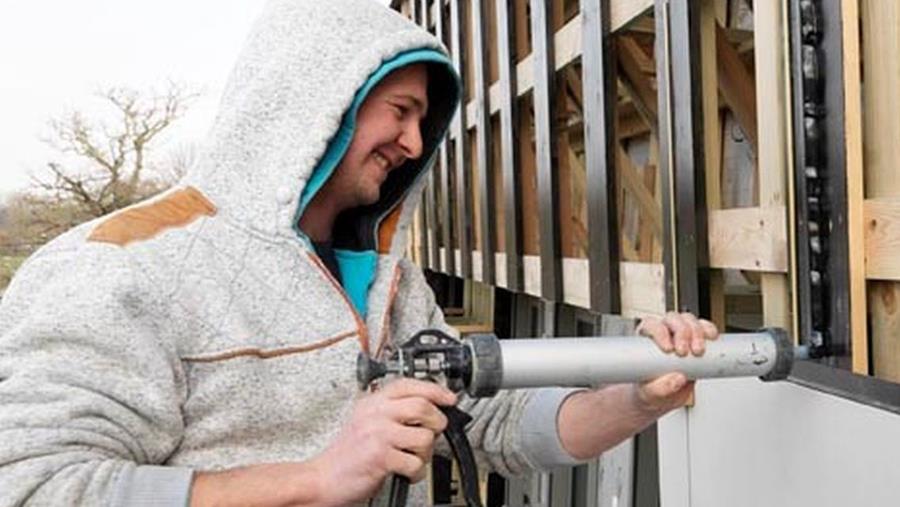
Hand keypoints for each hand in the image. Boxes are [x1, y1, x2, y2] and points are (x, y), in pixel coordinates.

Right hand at [309, 378, 456, 504]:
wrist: (323, 478)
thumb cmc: (346, 454)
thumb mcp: (365, 421)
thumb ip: (391, 411)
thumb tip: (427, 407)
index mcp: (372, 402)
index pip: (408, 385)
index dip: (434, 389)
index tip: (448, 397)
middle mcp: (375, 414)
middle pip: (423, 406)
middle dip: (437, 421)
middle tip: (434, 431)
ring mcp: (378, 434)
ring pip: (424, 436)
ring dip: (425, 452)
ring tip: (413, 457)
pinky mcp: (380, 457)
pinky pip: (415, 463)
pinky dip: (416, 472)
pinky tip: (405, 472)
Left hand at [634, 312, 718, 413]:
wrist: (665, 396)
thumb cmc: (651, 389)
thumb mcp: (650, 393)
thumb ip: (660, 388)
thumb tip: (677, 379)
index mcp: (646, 339)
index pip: (651, 325)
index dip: (659, 332)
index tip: (668, 349)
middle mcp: (663, 332)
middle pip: (672, 319)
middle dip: (681, 332)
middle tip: (684, 352)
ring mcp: (681, 334)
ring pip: (689, 320)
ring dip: (696, 332)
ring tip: (698, 351)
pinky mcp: (697, 339)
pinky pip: (705, 328)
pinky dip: (709, 331)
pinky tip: (711, 339)